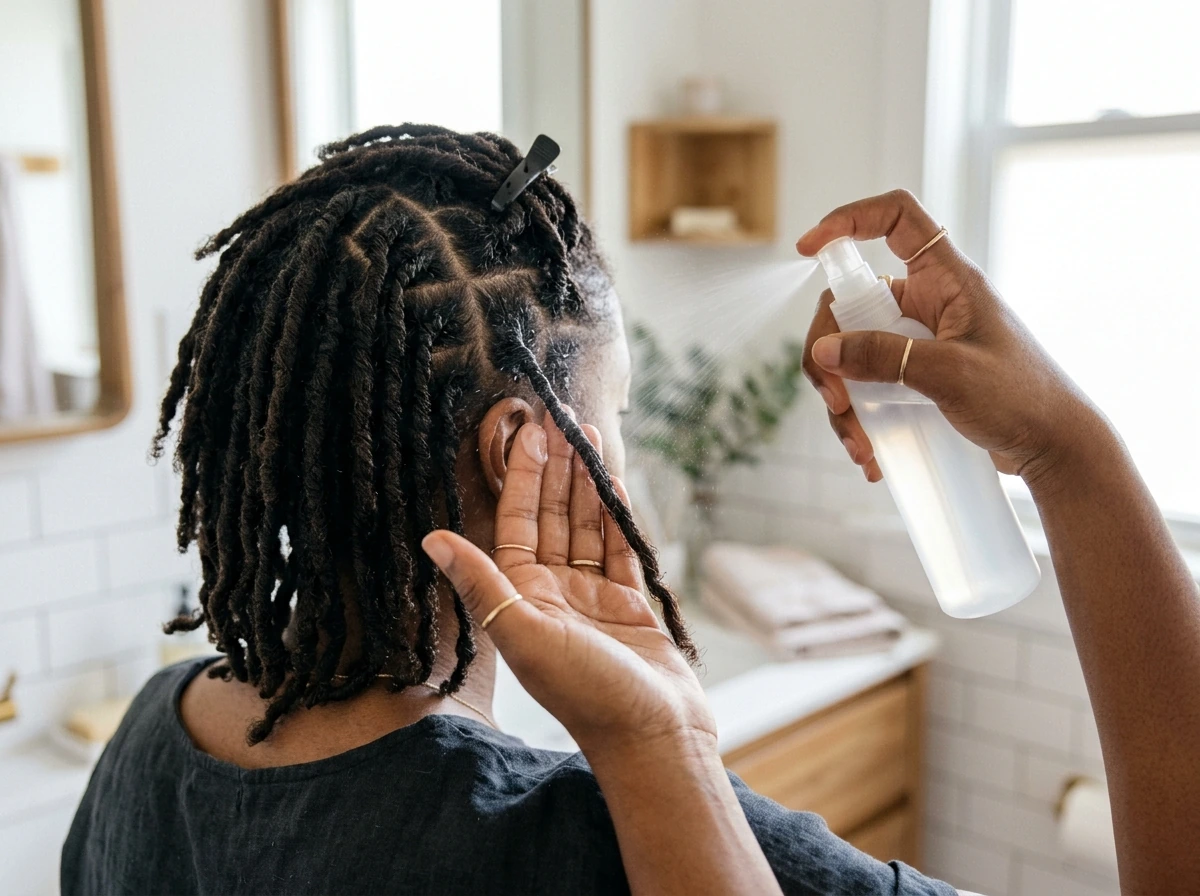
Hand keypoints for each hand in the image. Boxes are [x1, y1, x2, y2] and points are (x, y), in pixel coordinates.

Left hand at [420, 416, 713, 755]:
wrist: (652, 735)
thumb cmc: (586, 692)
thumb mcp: (523, 633)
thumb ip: (482, 582)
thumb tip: (431, 538)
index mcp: (523, 598)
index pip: (518, 523)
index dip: (523, 476)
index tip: (529, 430)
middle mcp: (554, 593)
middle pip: (553, 517)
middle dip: (557, 468)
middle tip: (562, 418)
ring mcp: (592, 598)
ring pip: (587, 527)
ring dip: (586, 483)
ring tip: (589, 436)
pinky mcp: (628, 605)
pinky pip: (619, 549)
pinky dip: (618, 516)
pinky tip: (615, 482)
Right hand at [796, 189, 1101, 488]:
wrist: (1055, 448)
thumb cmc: (1023, 399)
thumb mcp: (950, 374)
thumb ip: (884, 357)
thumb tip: (824, 351)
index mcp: (947, 281)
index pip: (897, 220)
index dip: (850, 219)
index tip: (808, 248)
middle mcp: (928, 305)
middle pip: (851, 303)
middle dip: (828, 352)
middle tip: (835, 399)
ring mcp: (918, 342)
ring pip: (851, 352)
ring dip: (842, 399)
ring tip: (860, 445)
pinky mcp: (915, 378)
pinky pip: (868, 386)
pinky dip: (860, 419)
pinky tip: (870, 454)